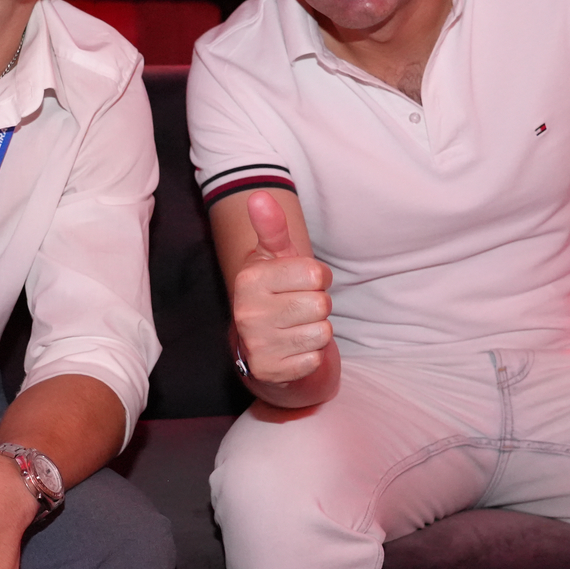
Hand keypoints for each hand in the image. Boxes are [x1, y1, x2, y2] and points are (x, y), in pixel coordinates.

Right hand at [230, 192, 333, 383]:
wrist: (262, 343)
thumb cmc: (276, 292)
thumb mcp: (275, 258)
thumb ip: (271, 228)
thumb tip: (259, 196)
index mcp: (250, 280)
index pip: (315, 274)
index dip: (318, 278)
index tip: (304, 283)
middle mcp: (248, 313)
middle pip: (321, 305)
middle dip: (319, 305)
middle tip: (300, 308)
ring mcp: (258, 345)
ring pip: (322, 333)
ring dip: (317, 331)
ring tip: (297, 327)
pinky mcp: (270, 372)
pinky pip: (314, 359)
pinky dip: (311, 355)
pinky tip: (294, 348)